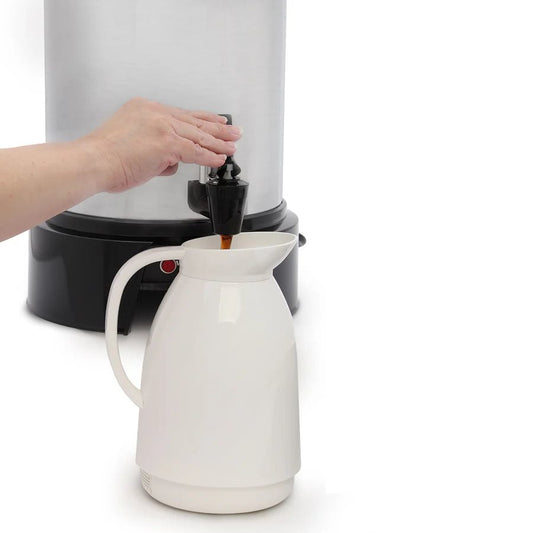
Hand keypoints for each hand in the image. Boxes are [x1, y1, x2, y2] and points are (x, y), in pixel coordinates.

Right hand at [82, 98, 242, 191]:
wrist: (93, 162)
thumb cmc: (105, 157)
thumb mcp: (132, 144)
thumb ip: (155, 150)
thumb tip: (170, 162)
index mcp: (145, 109)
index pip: (181, 114)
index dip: (202, 119)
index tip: (216, 121)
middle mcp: (155, 113)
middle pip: (194, 122)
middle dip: (217, 129)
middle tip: (233, 131)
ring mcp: (161, 126)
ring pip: (197, 135)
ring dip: (218, 143)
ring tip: (232, 146)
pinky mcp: (166, 143)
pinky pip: (194, 151)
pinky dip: (208, 157)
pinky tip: (218, 159)